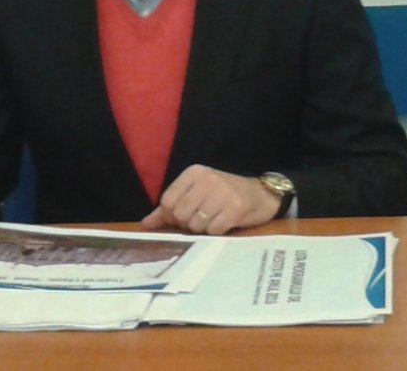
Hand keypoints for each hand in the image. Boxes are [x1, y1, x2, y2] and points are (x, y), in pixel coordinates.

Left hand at [140, 164, 280, 234]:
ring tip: (215, 219)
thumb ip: (169, 208)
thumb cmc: (224, 194)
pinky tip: (225, 223)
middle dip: (189, 223)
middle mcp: (207, 179)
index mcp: (194, 173)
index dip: (173, 215)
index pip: (167, 201)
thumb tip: (146, 223)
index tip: (186, 214)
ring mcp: (222, 192)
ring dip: (204, 229)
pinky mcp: (235, 208)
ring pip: (196, 225)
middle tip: (203, 218)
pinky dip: (217, 232)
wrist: (260, 195)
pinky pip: (214, 230)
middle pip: (180, 214)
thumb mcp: (196, 194)